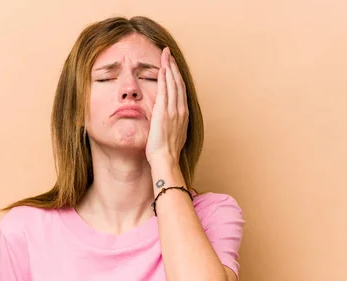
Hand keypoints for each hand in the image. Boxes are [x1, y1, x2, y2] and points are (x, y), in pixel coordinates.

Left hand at [145, 47, 188, 164]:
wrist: (165, 159)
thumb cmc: (166, 153)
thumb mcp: (172, 136)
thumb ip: (171, 126)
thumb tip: (168, 123)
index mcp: (183, 115)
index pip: (180, 91)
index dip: (177, 77)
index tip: (172, 66)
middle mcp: (181, 110)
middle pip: (179, 83)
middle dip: (174, 66)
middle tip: (169, 53)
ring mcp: (173, 110)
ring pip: (173, 83)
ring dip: (170, 67)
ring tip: (166, 54)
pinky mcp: (164, 111)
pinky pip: (165, 90)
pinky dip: (165, 77)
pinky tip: (163, 67)